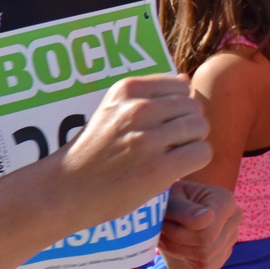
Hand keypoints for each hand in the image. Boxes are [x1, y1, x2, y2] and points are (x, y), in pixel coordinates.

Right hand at [53, 74, 210, 228]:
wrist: (67, 188)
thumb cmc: (93, 151)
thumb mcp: (112, 111)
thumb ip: (149, 96)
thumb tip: (185, 80)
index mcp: (125, 90)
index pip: (179, 86)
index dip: (176, 107)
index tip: (159, 124)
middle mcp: (137, 109)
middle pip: (193, 107)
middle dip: (187, 125)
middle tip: (167, 144)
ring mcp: (147, 139)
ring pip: (200, 128)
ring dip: (191, 144)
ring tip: (169, 156)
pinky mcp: (158, 168)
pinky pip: (201, 153)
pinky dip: (193, 163)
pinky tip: (173, 169)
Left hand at [157, 179, 241, 268]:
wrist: (174, 213)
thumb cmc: (171, 200)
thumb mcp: (170, 197)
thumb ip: (183, 208)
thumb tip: (206, 218)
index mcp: (225, 200)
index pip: (205, 224)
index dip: (178, 227)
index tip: (163, 219)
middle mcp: (234, 219)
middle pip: (205, 242)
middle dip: (176, 238)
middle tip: (160, 228)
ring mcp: (231, 239)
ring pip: (204, 257)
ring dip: (176, 249)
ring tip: (164, 235)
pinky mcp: (222, 257)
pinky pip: (203, 267)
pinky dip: (184, 258)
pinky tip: (176, 244)